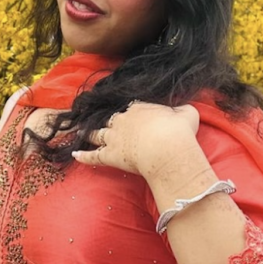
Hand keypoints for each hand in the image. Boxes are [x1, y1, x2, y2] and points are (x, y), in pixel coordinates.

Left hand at [72, 101, 202, 179]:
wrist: (167, 149)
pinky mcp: (110, 155)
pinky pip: (93, 156)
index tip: (132, 116)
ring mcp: (114, 137)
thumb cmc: (179, 131)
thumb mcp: (187, 113)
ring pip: (98, 134)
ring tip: (82, 133)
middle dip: (108, 121)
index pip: (131, 107)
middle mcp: (123, 120)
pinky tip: (76, 155)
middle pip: (111, 119)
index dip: (131, 112)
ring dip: (90, 134)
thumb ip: (183, 110)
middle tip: (103, 122)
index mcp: (139, 108)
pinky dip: (84, 156)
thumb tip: (184, 110)